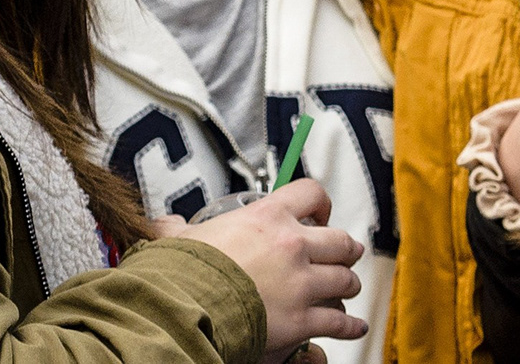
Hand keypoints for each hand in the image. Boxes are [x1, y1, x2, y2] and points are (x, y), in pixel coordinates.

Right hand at [176, 178, 366, 352]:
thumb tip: (166, 225)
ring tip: (348, 287)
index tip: (320, 213)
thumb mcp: (180, 239)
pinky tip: (354, 326)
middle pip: (340, 240)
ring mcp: (301, 283)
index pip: (310, 194)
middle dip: (346, 248)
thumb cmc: (184, 274)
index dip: (320, 203)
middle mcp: (292, 246)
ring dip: (349, 284)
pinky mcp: (302, 319)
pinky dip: (349, 325)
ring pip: (345, 279)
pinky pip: (338, 321)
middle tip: (346, 252)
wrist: (185, 309)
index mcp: (267, 218)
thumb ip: (178, 229)